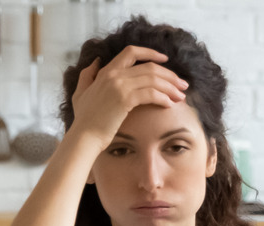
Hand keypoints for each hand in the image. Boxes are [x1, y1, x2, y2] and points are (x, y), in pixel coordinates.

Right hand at [69, 46, 188, 149]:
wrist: (84, 136)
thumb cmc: (84, 119)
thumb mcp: (81, 92)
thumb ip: (87, 75)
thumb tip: (96, 61)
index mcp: (106, 71)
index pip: (132, 52)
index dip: (151, 53)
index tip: (165, 60)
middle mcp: (114, 74)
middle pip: (149, 67)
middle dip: (170, 75)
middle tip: (182, 85)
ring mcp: (119, 85)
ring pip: (153, 79)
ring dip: (171, 87)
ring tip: (181, 96)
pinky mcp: (125, 99)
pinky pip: (151, 94)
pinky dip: (163, 98)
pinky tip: (170, 105)